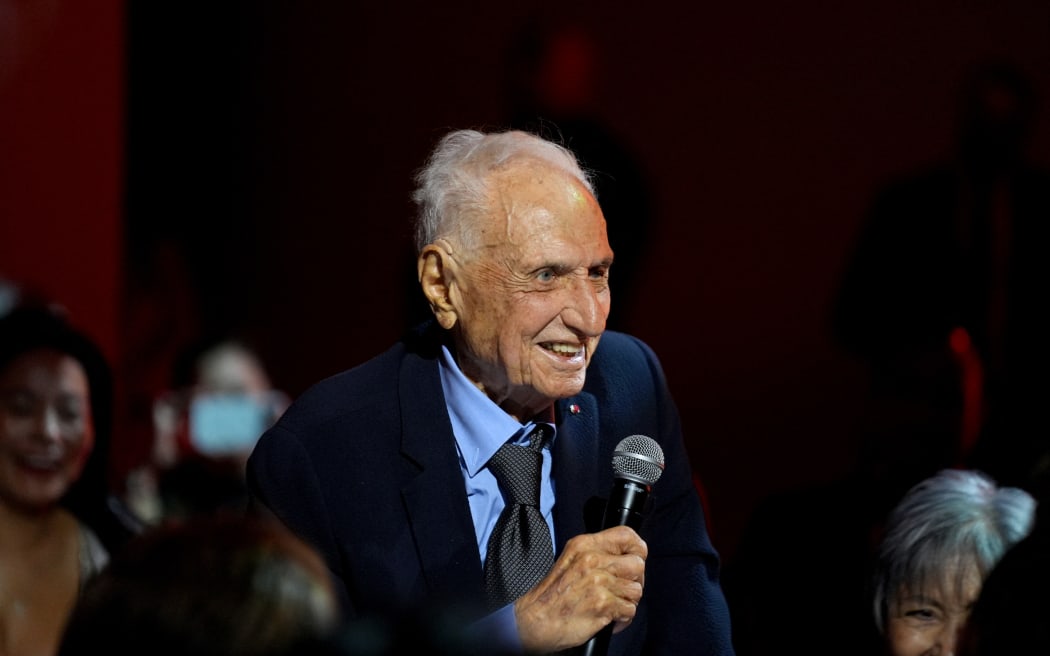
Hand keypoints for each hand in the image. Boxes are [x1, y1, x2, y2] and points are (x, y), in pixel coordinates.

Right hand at [513, 525, 646, 652]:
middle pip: (637, 564)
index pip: (626, 535)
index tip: (635, 560)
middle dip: (635, 581)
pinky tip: (608, 618)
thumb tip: (624, 557)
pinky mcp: (602, 604)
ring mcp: (598, 582)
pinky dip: (622, 619)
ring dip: (628, 602)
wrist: (534, 620)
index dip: (637, 549)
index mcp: (584, 545)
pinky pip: (630, 610)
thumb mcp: (571, 560)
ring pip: (636, 590)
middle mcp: (592, 559)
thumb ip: (596, 554)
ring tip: (612, 606)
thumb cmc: (552, 595)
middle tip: (622, 590)